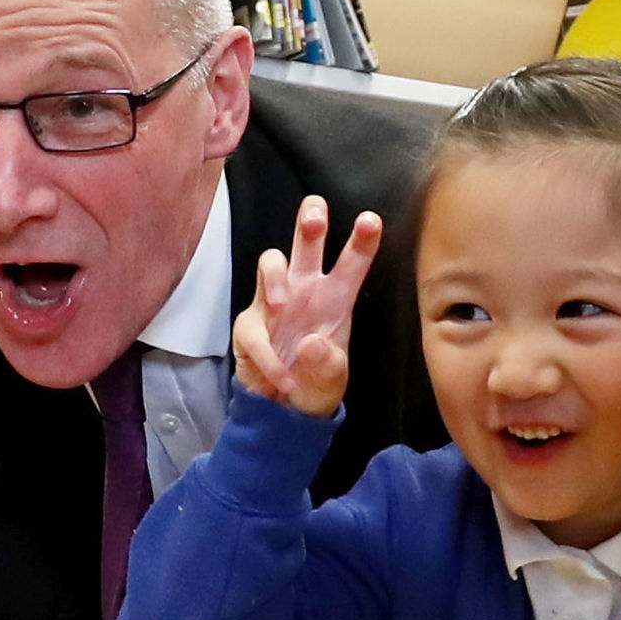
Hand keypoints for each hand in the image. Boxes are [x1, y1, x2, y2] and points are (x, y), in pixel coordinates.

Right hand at [232, 194, 379, 418]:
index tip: (371, 220)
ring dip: (275, 276)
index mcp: (335, 299)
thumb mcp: (332, 380)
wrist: (282, 409)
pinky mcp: (249, 324)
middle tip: (315, 210)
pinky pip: (254, 328)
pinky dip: (268, 356)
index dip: (361, 242)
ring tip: (280, 304)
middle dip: (309, 224)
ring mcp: (273, 303)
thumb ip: (327, 363)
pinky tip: (283, 377)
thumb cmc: (315, 383)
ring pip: (271, 264)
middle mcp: (304, 292)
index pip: (351, 265)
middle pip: (306, 247)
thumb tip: (311, 344)